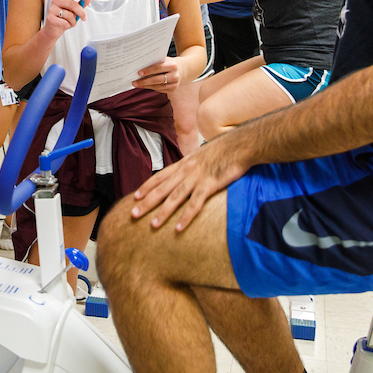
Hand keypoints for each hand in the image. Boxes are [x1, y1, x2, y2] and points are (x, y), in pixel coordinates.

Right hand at [40, 0, 90, 41]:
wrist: (53, 29)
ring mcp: (52, 9)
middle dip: (81, 12)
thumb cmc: (64, 19)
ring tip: (70, 23)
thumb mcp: (73, 11)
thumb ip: (80, 5)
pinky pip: (64, 22)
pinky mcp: (50, 18)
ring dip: (73, 22)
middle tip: (85, 18)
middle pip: (72, 4)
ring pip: (69, 15)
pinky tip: (64, 25)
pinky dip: (67, 26)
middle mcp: (56, 1)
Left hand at [130, 130, 252, 231]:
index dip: (147, 187)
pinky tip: (179, 228)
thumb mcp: (202, 155)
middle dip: (146, 202)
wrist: (240, 145)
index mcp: (183, 163)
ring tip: (152, 225)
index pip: (160, 176)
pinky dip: (186, 216)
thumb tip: (186, 172)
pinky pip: (195, 204)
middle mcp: (186, 171)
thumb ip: (192, 165)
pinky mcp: (209, 185)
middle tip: (133, 214)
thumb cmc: (224, 150)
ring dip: (162, 212)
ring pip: (175, 197)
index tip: (135, 197)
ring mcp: (197, 178)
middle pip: (162, 189)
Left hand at [134, 57, 181, 91]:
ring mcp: (175, 84)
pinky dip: (151, 87)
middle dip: (144, 81)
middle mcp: (175, 75)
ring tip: (137, 85)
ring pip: (158, 86)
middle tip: (134, 82)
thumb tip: (140, 67)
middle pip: (157, 80)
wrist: (182, 69)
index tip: (139, 73)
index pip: (158, 68)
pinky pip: (160, 89)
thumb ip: (155, 62)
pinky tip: (145, 86)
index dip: (148, 71)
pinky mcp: (173, 89)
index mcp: (172, 65)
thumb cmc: (169, 63)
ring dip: (146, 86)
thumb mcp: (165, 60)